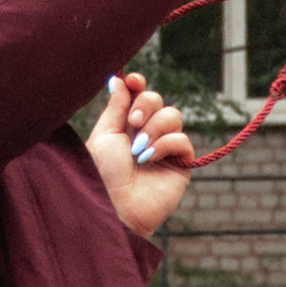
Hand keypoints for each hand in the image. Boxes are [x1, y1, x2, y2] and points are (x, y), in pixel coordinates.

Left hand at [86, 70, 195, 238]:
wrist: (115, 206)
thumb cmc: (103, 174)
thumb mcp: (105, 134)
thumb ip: (116, 106)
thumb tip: (119, 80)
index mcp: (125, 126)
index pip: (138, 95)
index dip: (138, 84)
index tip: (133, 80)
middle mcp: (146, 134)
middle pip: (157, 100)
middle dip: (145, 106)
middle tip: (132, 124)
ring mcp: (164, 149)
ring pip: (173, 115)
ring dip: (153, 128)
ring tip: (138, 151)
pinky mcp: (180, 164)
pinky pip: (182, 140)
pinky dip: (165, 145)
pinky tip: (150, 159)